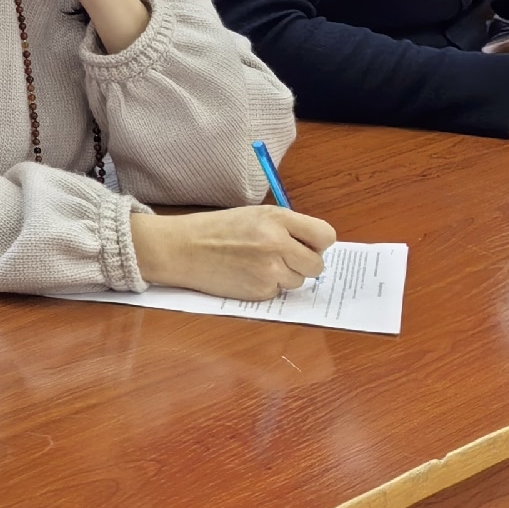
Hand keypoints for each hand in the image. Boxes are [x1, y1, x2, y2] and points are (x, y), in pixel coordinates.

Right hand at [130, 206, 334, 300]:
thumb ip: (287, 227)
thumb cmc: (217, 229)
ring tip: (257, 264)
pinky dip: (267, 286)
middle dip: (304, 263)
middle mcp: (277, 243)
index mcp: (277, 219)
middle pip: (317, 264)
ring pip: (299, 281)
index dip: (318, 243)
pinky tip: (247, 275)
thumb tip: (316, 246)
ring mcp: (269, 270)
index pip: (325, 235)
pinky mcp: (259, 291)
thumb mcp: (255, 215)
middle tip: (283, 258)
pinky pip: (278, 292)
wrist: (183, 248)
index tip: (307, 244)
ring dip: (284, 276)